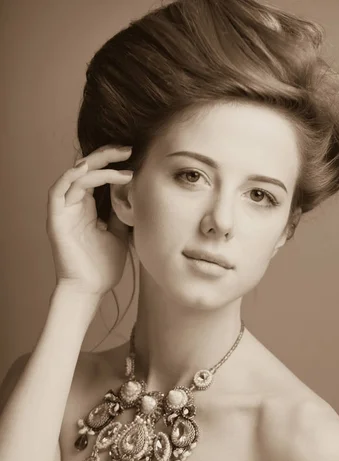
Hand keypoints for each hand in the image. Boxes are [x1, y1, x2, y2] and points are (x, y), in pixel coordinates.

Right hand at [46, 144, 133, 297]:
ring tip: (119, 162)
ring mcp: (64, 211)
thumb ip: (122, 213)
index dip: (112, 161)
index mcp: (87, 206)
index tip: (133, 155)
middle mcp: (73, 204)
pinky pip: (57, 191)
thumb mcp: (120, 233)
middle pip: (86, 169)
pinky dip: (70, 178)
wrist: (91, 288)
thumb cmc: (103, 265)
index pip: (96, 174)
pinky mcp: (56, 219)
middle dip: (106, 155)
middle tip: (128, 149)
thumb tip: (137, 192)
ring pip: (75, 176)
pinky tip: (86, 170)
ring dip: (97, 166)